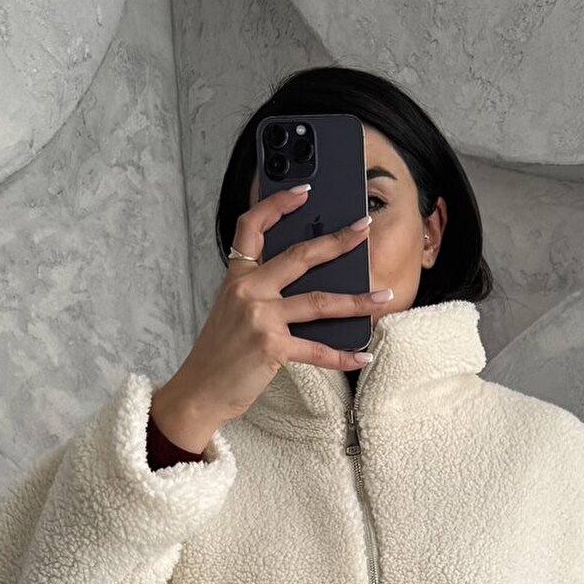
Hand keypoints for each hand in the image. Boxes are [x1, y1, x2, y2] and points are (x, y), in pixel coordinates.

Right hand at [149, 186, 395, 450]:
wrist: (199, 391)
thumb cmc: (219, 355)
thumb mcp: (232, 311)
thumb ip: (260, 292)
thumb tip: (307, 285)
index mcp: (237, 277)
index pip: (252, 226)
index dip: (277, 204)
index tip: (304, 191)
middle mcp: (248, 290)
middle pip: (299, 256)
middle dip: (337, 240)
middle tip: (363, 229)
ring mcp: (260, 317)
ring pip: (318, 302)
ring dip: (356, 300)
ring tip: (383, 296)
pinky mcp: (271, 347)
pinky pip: (316, 349)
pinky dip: (342, 355)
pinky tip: (362, 355)